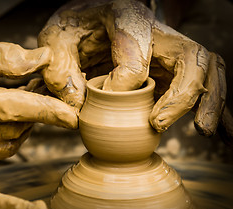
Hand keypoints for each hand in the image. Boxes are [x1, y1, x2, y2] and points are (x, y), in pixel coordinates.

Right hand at [0, 24, 76, 165]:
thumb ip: (2, 57)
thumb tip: (43, 62)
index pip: (8, 108)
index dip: (44, 110)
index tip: (71, 114)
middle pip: (9, 130)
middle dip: (38, 115)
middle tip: (51, 95)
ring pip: (5, 145)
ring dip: (25, 126)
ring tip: (32, 103)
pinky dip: (9, 134)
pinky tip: (13, 116)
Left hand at [38, 0, 226, 134]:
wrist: (86, 19)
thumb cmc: (71, 28)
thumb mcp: (54, 42)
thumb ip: (60, 71)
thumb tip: (80, 108)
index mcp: (126, 16)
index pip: (136, 52)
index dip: (122, 83)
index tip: (102, 99)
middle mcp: (155, 30)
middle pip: (189, 56)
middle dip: (182, 93)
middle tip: (159, 124)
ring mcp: (167, 49)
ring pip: (204, 69)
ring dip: (208, 101)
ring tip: (203, 131)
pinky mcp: (170, 67)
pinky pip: (201, 84)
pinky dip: (212, 106)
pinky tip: (223, 131)